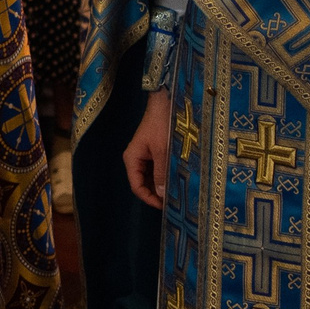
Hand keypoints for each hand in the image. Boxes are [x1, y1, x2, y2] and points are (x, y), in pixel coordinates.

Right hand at [124, 91, 174, 208]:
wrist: (166, 102)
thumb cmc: (162, 124)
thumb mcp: (162, 151)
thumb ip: (161, 173)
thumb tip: (161, 195)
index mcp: (132, 158)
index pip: (137, 186)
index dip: (149, 198)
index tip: (164, 206)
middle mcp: (136, 158)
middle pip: (144, 183)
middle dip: (157, 193)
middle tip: (174, 202)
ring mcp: (145, 155)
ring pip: (152, 177)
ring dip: (162, 185)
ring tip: (177, 192)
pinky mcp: (154, 151)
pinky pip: (157, 169)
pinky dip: (165, 175)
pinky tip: (176, 180)